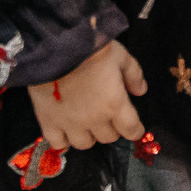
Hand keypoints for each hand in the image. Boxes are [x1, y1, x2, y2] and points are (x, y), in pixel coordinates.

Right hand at [30, 38, 145, 150]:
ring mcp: (71, 123)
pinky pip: (58, 143)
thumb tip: (141, 90)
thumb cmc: (91, 49)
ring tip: (87, 122)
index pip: (131, 130)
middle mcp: (95, 119)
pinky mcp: (49, 121)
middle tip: (108, 115)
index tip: (134, 127)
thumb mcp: (120, 56)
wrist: (55, 46)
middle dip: (112, 128)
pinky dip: (64, 139)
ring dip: (89, 135)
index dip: (135, 130)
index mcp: (115, 104)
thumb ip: (133, 75)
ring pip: (85, 144)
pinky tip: (66, 129)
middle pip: (109, 137)